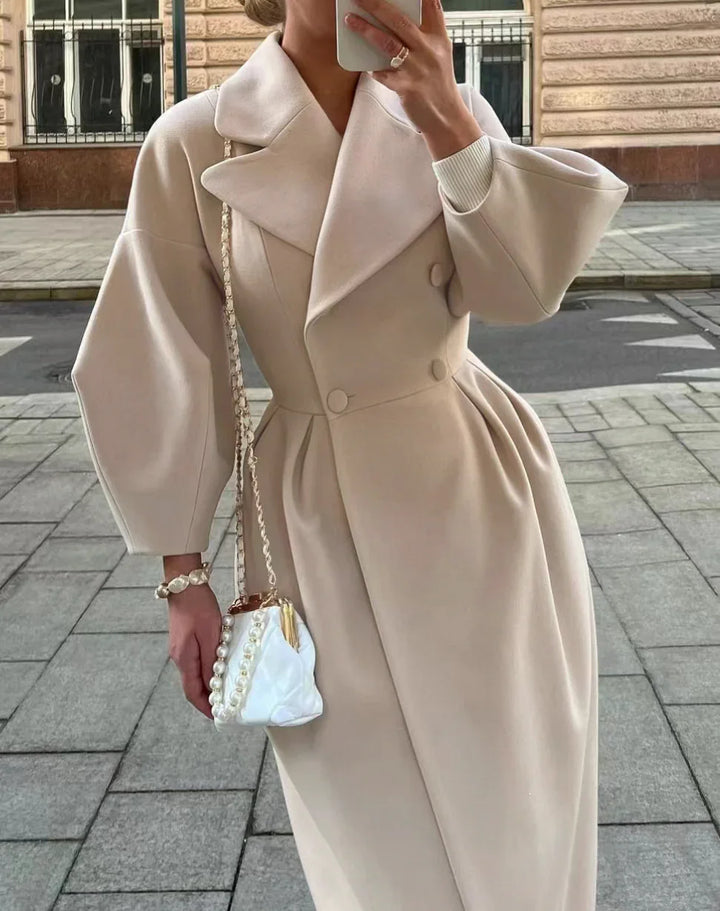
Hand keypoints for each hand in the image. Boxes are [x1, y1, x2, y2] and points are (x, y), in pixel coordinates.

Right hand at [166, 583, 222, 719]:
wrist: (185, 583)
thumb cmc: (199, 607)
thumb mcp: (210, 634)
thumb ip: (211, 660)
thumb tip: (213, 685)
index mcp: (184, 658)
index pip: (192, 692)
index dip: (204, 707)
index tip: (217, 717)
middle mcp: (179, 656)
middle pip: (192, 685)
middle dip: (207, 698)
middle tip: (225, 705)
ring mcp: (180, 647)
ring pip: (194, 674)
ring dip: (208, 684)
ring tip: (225, 690)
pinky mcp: (184, 639)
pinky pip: (195, 662)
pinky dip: (206, 670)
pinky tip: (218, 668)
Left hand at [343, 0, 483, 158]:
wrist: (447, 119)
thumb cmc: (438, 85)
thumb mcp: (440, 55)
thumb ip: (424, 36)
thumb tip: (394, 19)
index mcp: (439, 38)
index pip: (431, 4)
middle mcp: (430, 49)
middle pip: (400, 20)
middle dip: (377, 4)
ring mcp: (418, 68)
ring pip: (388, 42)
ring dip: (366, 30)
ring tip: (350, 20)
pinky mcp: (407, 88)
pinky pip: (382, 73)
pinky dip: (373, 68)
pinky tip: (367, 65)